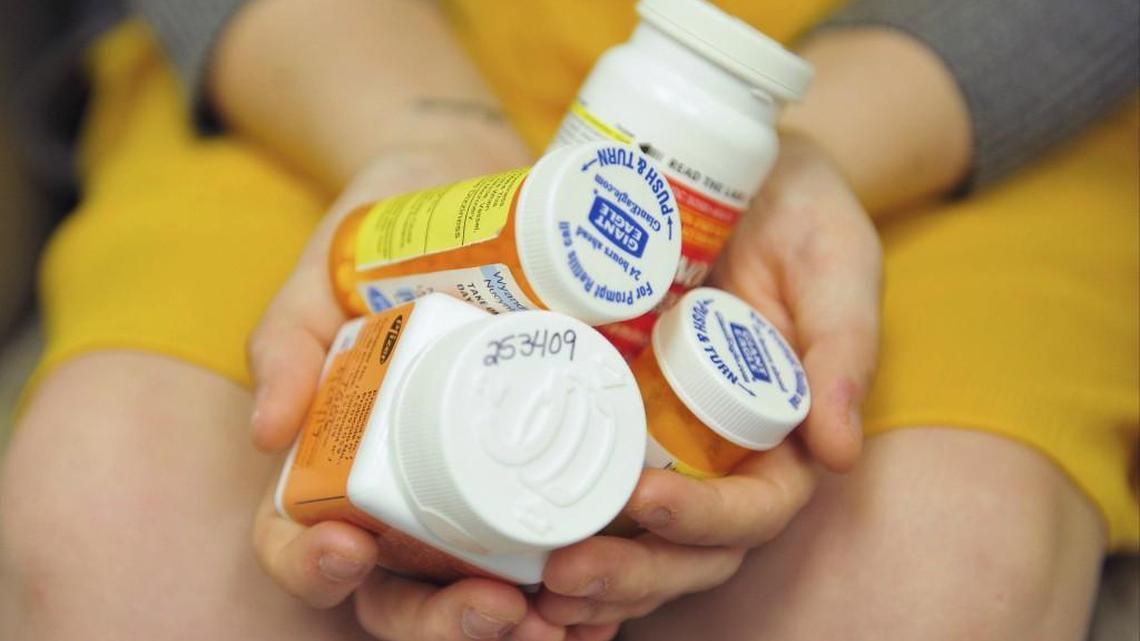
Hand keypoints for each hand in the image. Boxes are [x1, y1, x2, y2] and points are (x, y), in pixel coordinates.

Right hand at [247, 148, 562, 640]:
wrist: (470, 190)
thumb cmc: (382, 240)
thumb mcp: (318, 279)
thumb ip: (284, 340)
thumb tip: (269, 429)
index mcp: (334, 465)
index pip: (301, 543)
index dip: (311, 567)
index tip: (348, 547)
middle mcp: (401, 497)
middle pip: (401, 594)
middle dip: (442, 623)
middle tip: (496, 610)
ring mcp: (471, 495)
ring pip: (479, 592)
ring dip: (519, 628)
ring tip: (565, 624)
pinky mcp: (538, 477)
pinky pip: (549, 557)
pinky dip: (578, 599)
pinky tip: (606, 608)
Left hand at [536, 133, 881, 632]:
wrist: (729, 159)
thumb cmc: (798, 212)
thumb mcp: (834, 263)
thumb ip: (844, 346)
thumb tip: (836, 454)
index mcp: (780, 434)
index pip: (754, 510)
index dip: (705, 521)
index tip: (645, 503)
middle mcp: (719, 451)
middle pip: (685, 548)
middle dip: (631, 572)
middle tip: (563, 575)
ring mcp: (659, 435)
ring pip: (632, 534)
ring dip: (589, 570)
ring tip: (530, 576)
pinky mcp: (606, 403)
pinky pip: (581, 473)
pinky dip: (553, 522)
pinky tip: (505, 544)